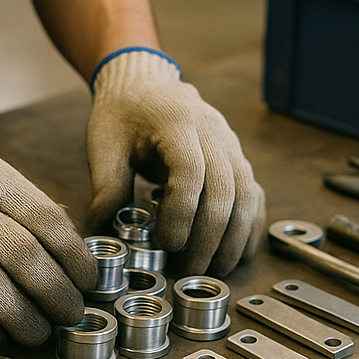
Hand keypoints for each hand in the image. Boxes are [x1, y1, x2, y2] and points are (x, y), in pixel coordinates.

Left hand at [86, 50, 266, 274]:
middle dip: (208, 238)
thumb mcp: (104, 146)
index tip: (166, 245)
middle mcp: (213, 133)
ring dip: (232, 240)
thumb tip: (104, 234)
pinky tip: (234, 255)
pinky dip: (249, 229)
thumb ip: (106, 188)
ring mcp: (232, 146)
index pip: (190, 172)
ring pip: (246, 196)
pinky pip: (254, 197)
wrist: (146, 86)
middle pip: (224, 190)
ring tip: (210, 272)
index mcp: (177, 123)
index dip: (181, 213)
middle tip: (186, 271)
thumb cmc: (122, 116)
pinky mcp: (238, 160)